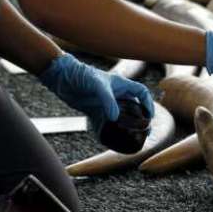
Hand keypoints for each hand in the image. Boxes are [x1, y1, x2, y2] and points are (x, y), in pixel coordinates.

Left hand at [39, 53, 154, 133]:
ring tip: (131, 135)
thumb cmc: (82, 75)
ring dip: (126, 124)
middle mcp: (115, 93)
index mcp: (121, 84)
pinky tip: (111, 136)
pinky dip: (110, 128)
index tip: (149, 116)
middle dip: (141, 117)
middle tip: (144, 130)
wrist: (63, 78)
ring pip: (121, 114)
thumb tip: (115, 117)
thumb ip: (108, 101)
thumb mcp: (97, 86)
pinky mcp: (95, 109)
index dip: (148, 103)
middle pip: (134, 105)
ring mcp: (105, 102)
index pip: (141, 92)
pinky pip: (107, 120)